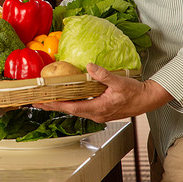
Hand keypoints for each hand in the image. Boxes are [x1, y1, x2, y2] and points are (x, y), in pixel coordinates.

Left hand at [34, 64, 173, 121]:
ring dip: (60, 104)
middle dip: (52, 105)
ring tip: (45, 99)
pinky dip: (70, 103)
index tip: (42, 102)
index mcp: (99, 109)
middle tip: (36, 101)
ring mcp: (98, 113)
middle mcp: (96, 114)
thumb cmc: (134, 92)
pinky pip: (81, 107)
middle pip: (69, 110)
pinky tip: (64, 97)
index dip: (55, 104)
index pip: (72, 107)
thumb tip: (89, 67)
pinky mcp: (100, 110)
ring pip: (74, 109)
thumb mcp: (119, 82)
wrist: (147, 100)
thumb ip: (103, 75)